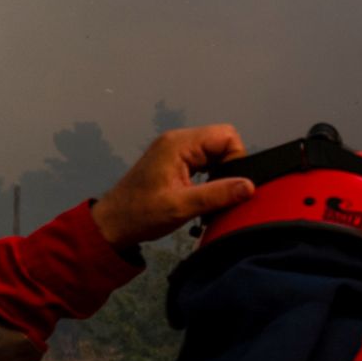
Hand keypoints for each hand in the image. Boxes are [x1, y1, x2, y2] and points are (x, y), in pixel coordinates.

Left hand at [91, 125, 254, 249]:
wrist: (112, 224)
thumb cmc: (140, 214)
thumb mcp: (181, 207)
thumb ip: (217, 194)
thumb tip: (249, 186)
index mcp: (178, 144)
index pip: (226, 136)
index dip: (236, 159)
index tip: (230, 185)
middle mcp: (178, 141)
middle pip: (222, 141)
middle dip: (230, 167)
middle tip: (220, 192)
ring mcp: (176, 149)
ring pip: (216, 152)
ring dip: (220, 172)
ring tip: (211, 194)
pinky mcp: (176, 161)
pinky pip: (206, 160)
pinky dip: (211, 175)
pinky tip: (204, 192)